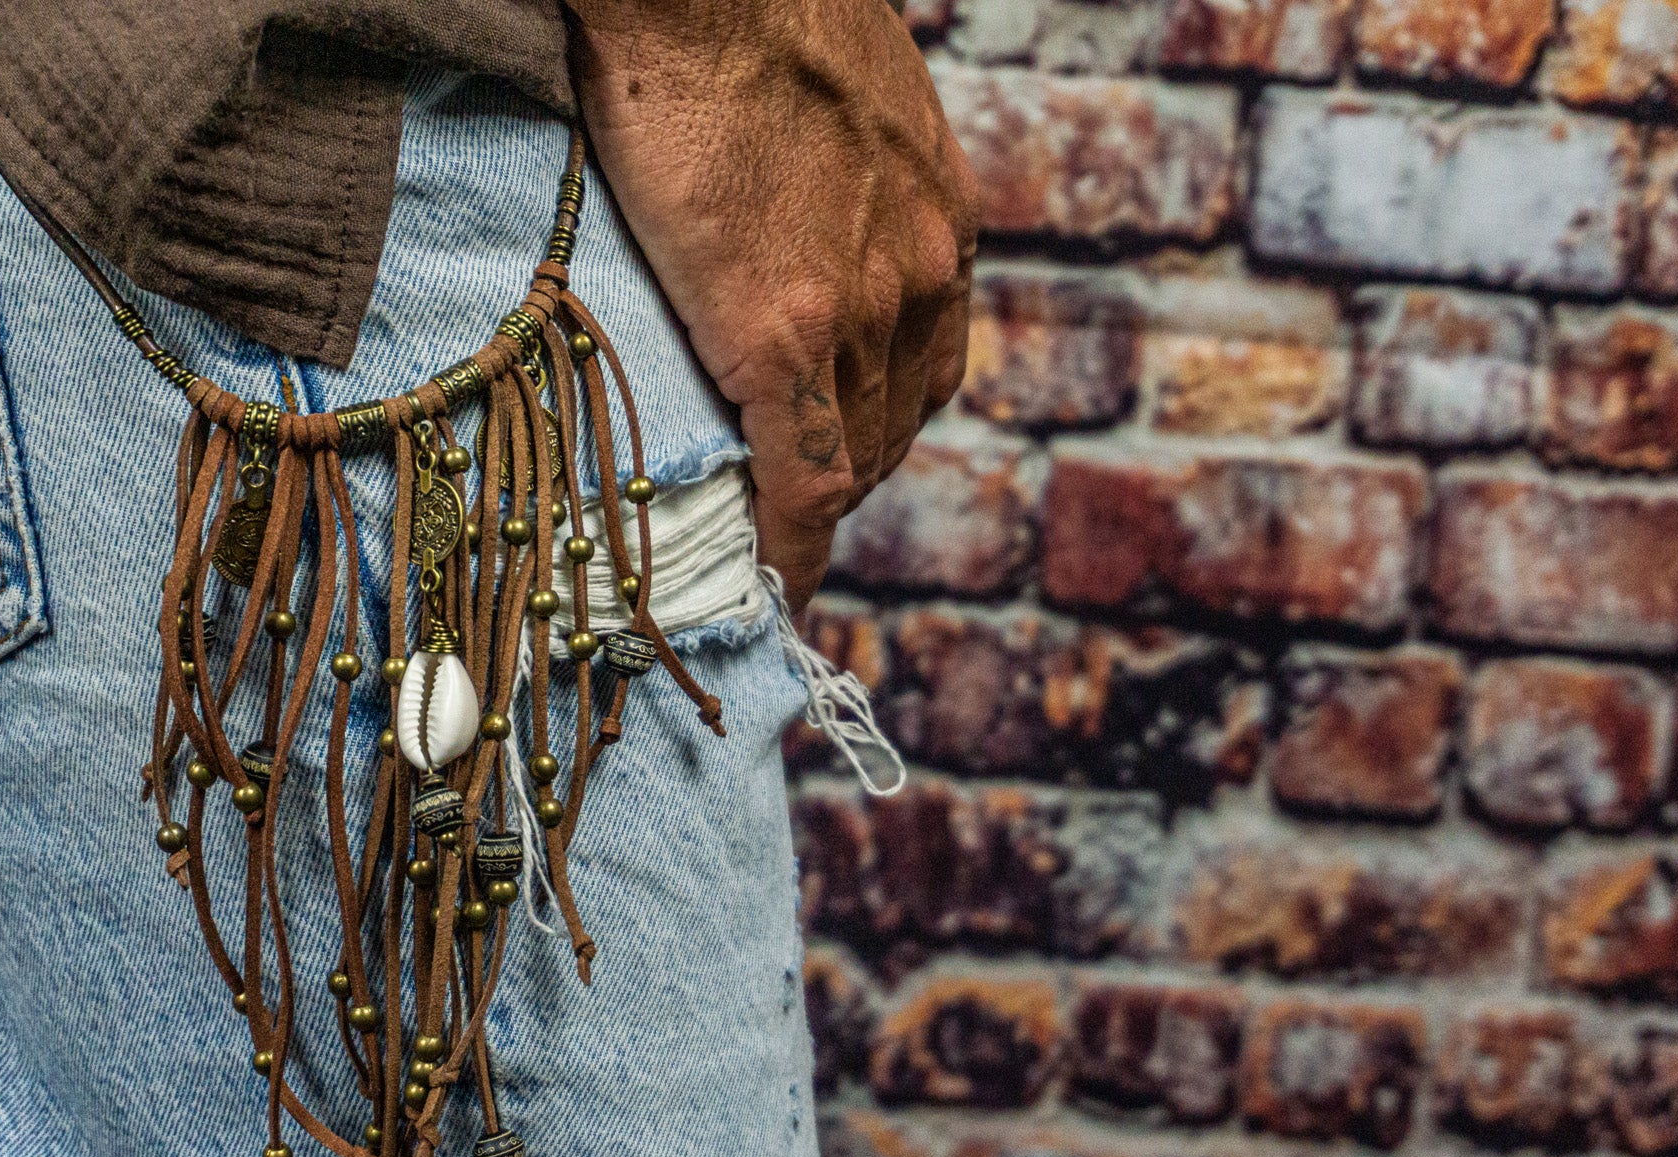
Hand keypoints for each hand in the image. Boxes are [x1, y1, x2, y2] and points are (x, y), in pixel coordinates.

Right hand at [565, 0, 976, 611]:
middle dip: (848, 476)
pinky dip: (792, 540)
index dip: (880, 428)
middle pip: (894, 421)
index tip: (843, 466)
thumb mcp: (838, 92)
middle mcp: (922, 274)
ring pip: (852, 457)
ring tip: (764, 549)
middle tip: (788, 513)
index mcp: (934, 218)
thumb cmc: (743, 5)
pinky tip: (772, 579)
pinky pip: (802, 474)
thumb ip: (836, 169)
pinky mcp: (785, 330)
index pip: (925, 365)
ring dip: (813, 513)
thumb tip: (785, 201)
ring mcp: (861, 308)